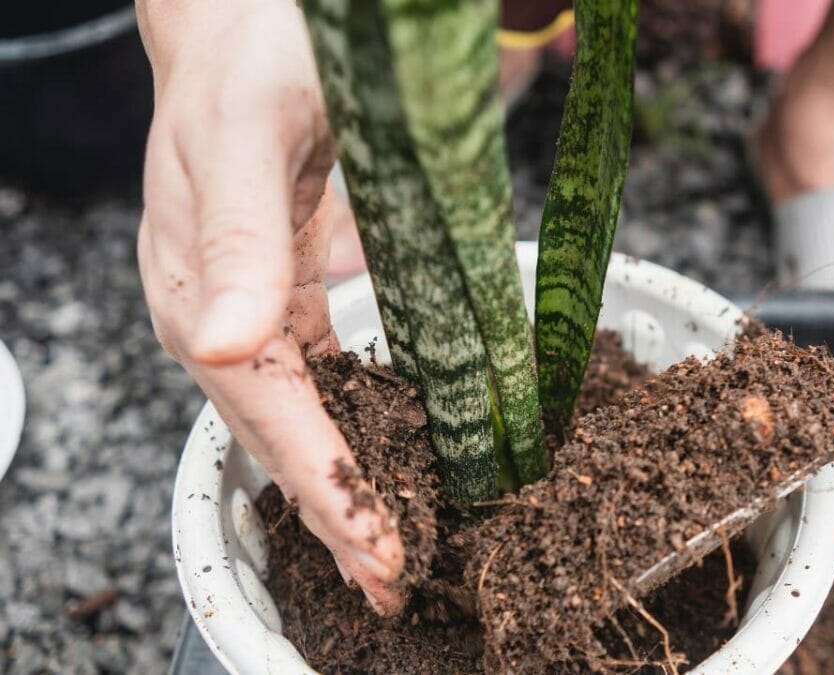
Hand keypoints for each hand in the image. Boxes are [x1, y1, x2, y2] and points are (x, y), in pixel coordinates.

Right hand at [136, 0, 405, 612]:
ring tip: (392, 548)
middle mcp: (217, 311)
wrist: (249, 24)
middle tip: (393, 581)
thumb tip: (226, 345)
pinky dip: (349, 427)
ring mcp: (247, 305)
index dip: (326, 484)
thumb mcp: (244, 136)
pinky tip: (383, 460)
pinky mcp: (281, 290)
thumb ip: (238, 237)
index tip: (378, 546)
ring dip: (344, 484)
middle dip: (338, 510)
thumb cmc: (249, 64)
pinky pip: (315, 377)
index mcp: (197, 288)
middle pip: (279, 432)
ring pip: (298, 415)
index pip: (268, 411)